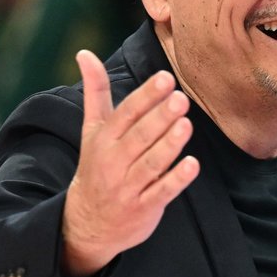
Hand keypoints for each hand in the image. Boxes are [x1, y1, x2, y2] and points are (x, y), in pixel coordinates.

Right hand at [61, 50, 199, 276]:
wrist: (88, 223)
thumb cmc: (97, 166)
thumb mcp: (92, 130)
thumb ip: (96, 92)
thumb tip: (84, 53)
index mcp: (104, 139)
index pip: (126, 114)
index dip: (146, 96)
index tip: (166, 78)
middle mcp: (114, 161)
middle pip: (139, 136)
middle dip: (160, 117)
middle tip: (181, 98)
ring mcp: (128, 186)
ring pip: (151, 163)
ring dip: (169, 144)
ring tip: (187, 124)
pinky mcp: (144, 207)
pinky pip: (161, 192)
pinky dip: (176, 179)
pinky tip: (193, 164)